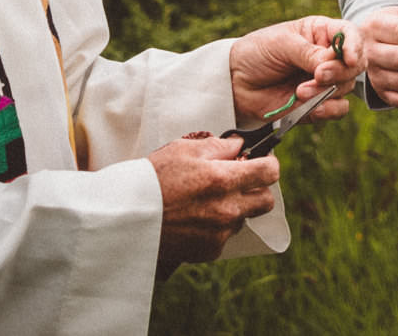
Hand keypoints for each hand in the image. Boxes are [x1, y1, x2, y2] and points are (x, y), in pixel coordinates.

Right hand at [149, 134, 279, 277]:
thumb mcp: (184, 149)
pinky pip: (225, 236)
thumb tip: (239, 146)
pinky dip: (217, 227)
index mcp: (223, 180)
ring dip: (235, 208)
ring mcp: (219, 233)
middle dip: (258, 189)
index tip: (261, 161)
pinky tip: (195, 218)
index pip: (269, 172)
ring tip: (206, 200)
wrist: (128, 216)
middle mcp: (227, 209)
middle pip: (266, 201)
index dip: (268, 163)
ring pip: (244, 218)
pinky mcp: (209, 250)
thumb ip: (219, 146)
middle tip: (239, 181)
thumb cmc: (154, 178)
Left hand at [228, 15, 363, 125]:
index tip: (348, 58)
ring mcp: (324, 81)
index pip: (350, 35)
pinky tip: (308, 105)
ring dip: (326, 91)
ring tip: (299, 92)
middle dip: (339, 72)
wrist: (235, 83)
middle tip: (318, 75)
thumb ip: (309, 53)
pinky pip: (338, 109)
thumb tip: (334, 63)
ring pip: (347, 88)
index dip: (355, 46)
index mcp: (321, 33)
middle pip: (354, 65)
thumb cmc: (257, 53)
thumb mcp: (281, 44)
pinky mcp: (318, 104)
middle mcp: (328, 56)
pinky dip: (327, 109)